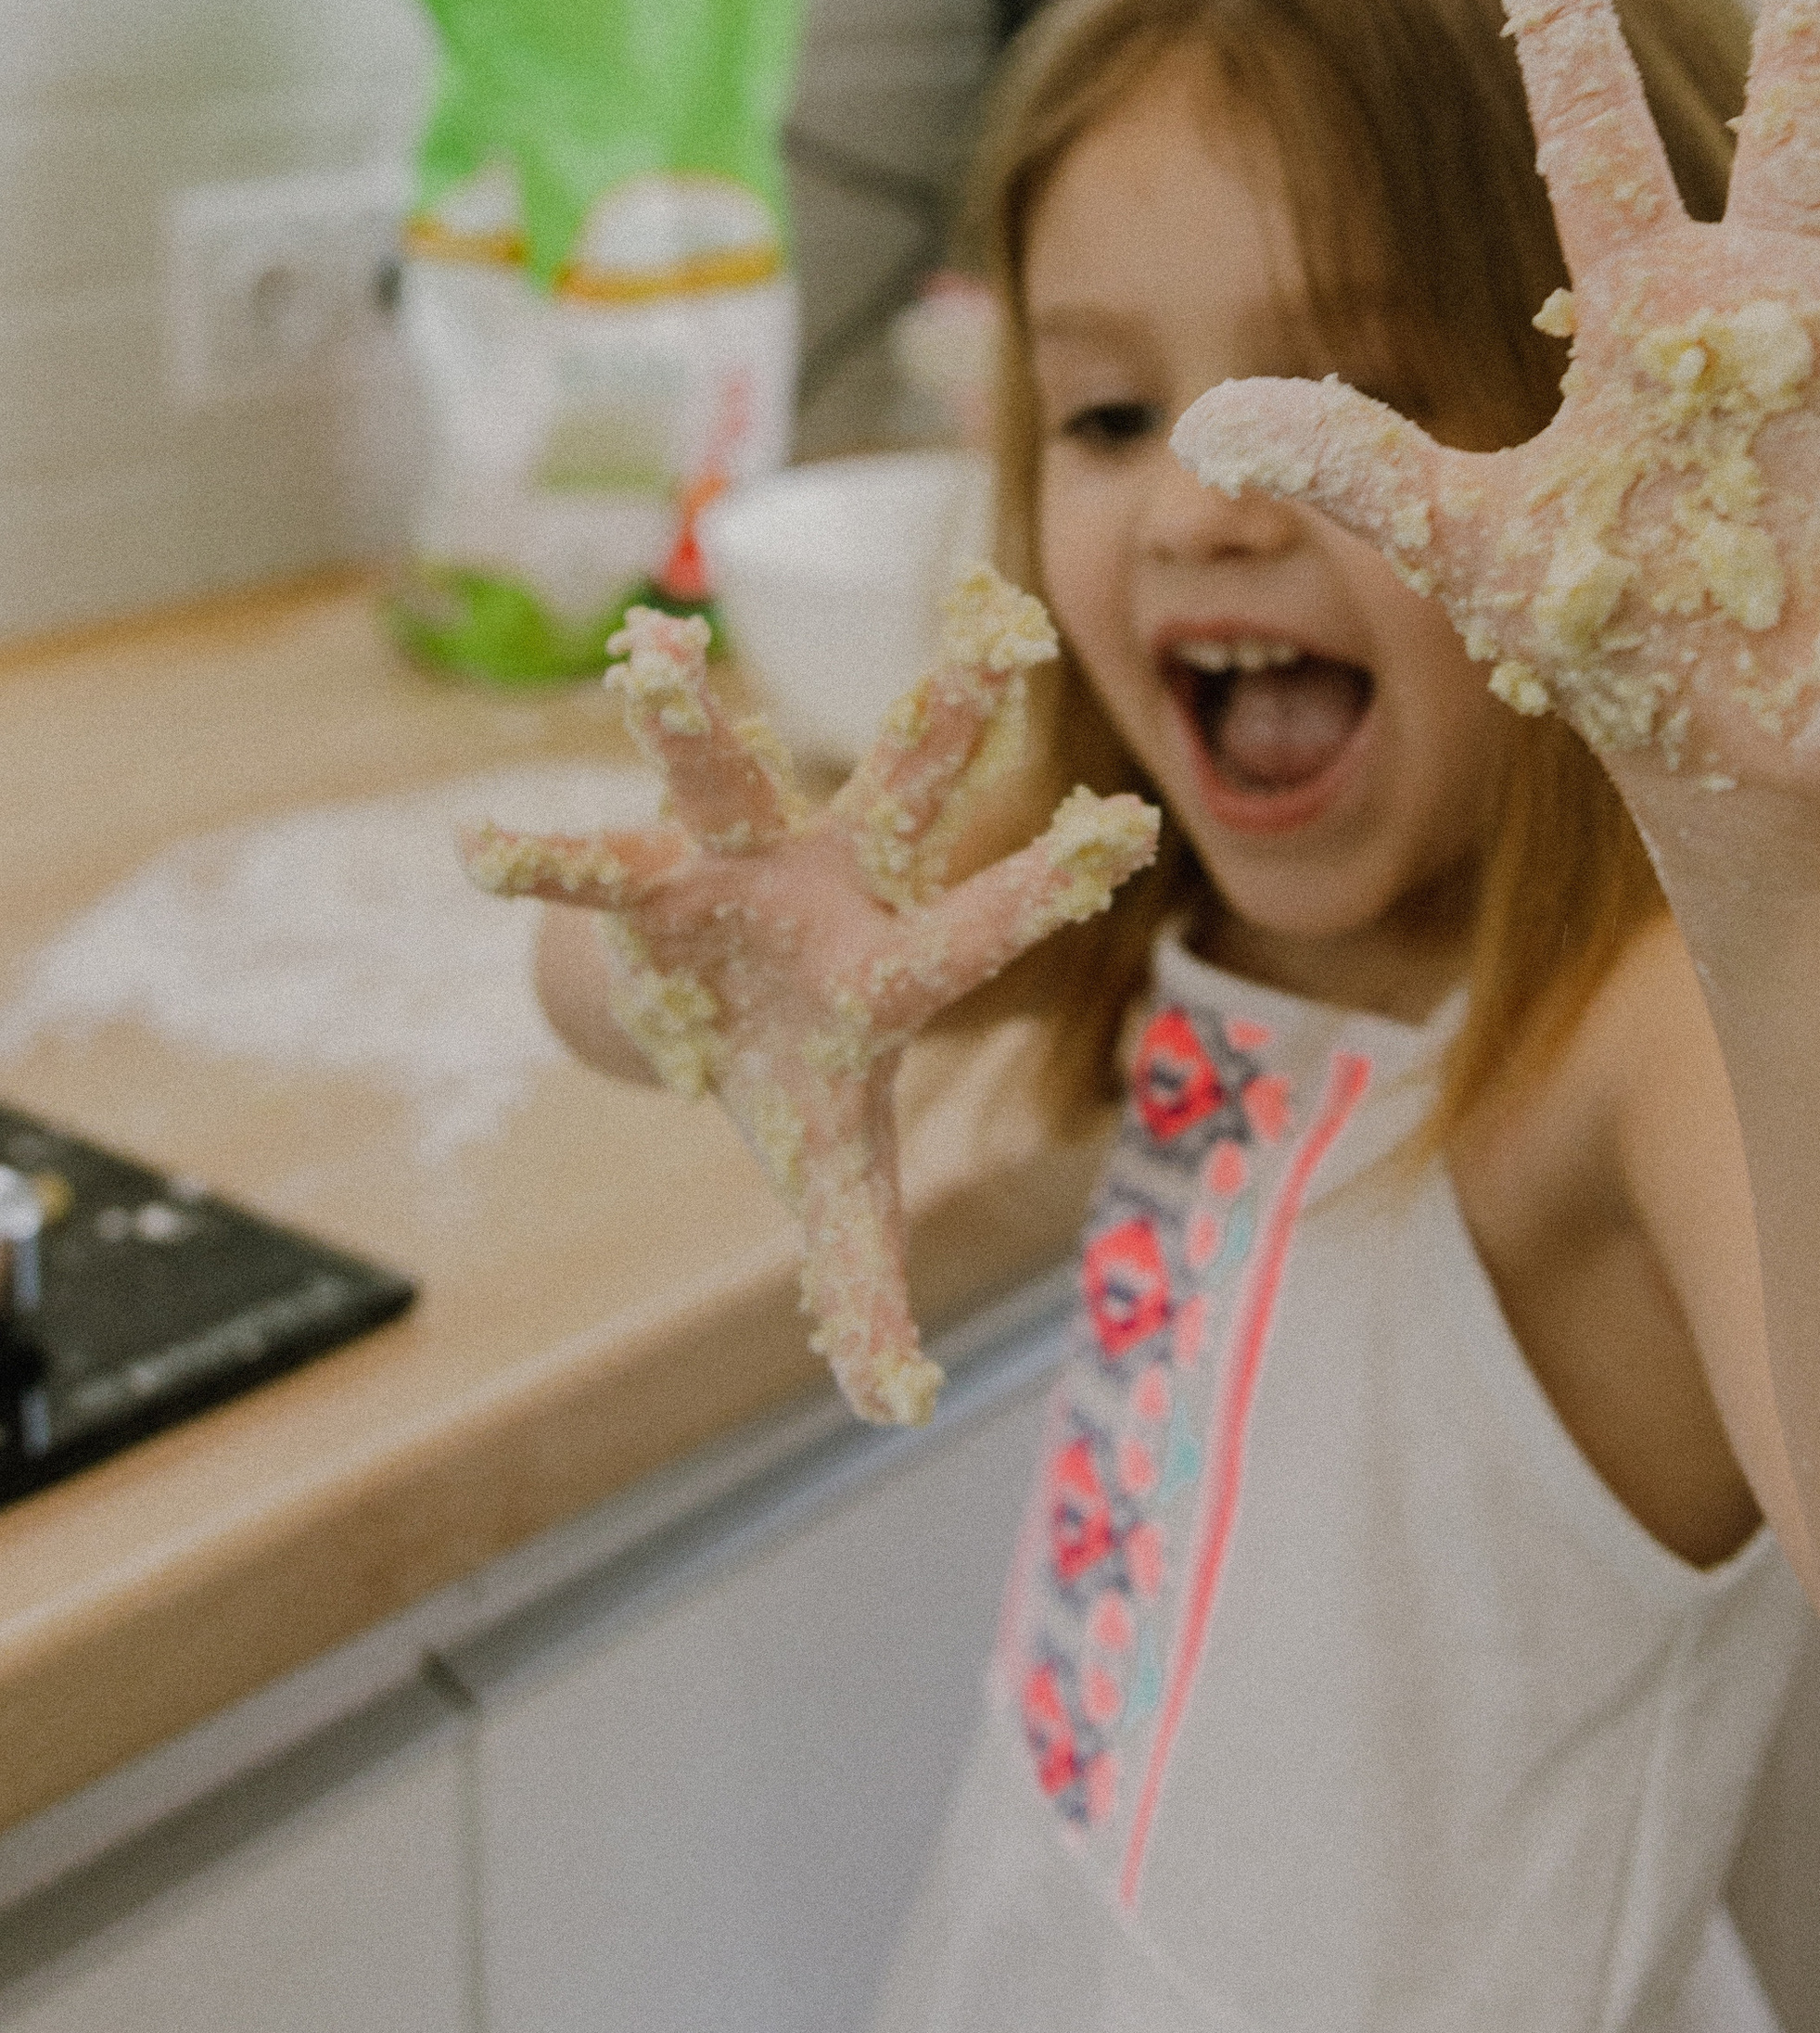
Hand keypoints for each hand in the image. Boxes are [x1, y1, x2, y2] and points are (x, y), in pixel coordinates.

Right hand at [460, 572, 1158, 1423]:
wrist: (711, 1020)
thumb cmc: (799, 1087)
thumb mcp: (834, 1185)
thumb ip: (865, 1289)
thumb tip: (896, 1407)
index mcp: (897, 963)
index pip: (987, 925)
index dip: (1053, 880)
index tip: (1135, 827)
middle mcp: (835, 881)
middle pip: (902, 789)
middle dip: (948, 713)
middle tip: (1008, 625)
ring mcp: (738, 858)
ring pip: (726, 773)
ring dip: (687, 722)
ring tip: (653, 656)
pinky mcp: (648, 871)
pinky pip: (590, 863)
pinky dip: (535, 867)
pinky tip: (470, 858)